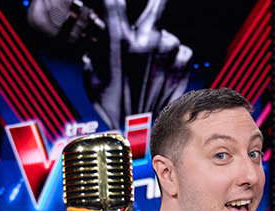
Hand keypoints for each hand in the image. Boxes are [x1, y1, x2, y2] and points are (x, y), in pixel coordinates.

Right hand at [84, 0, 191, 127]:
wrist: (139, 133)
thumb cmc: (114, 108)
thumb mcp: (92, 78)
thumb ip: (95, 53)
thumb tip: (97, 44)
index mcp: (118, 39)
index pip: (116, 2)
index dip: (115, 0)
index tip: (117, 0)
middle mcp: (145, 40)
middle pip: (155, 7)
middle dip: (154, 6)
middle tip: (153, 10)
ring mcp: (167, 52)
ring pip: (168, 36)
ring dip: (161, 46)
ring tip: (150, 66)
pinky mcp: (183, 64)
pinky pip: (183, 52)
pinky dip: (175, 60)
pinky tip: (164, 73)